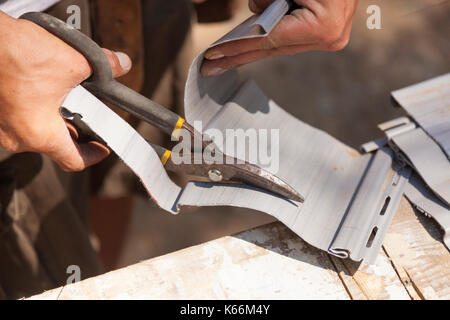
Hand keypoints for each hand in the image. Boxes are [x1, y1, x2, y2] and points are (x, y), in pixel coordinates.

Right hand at [0, 12, 131, 170]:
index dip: (94, 155)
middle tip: (90, 116)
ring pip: (37, 131)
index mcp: (40, 135)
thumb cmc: (17, 52)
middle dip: (77, 131)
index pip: (75, 161)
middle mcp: (17, 138)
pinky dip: (36, 110)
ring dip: (56, 119)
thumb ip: (105, 67)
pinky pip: (20, 119)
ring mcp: (0, 127)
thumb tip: (121, 63)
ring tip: (67, 97)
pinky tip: (44, 89)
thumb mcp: (75, 61)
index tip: (103, 147)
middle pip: (58, 145)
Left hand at [201, 0, 357, 75]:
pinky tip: (246, 47)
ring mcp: (331, 37)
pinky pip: (290, 38)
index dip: (237, 47)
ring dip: (250, 49)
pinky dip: (268, 39)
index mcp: (322, 26)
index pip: (267, 40)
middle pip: (271, 49)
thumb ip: (265, 0)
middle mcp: (328, 38)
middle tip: (210, 68)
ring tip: (221, 58)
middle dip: (238, 57)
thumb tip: (252, 15)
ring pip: (279, 45)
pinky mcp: (328, 32)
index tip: (212, 55)